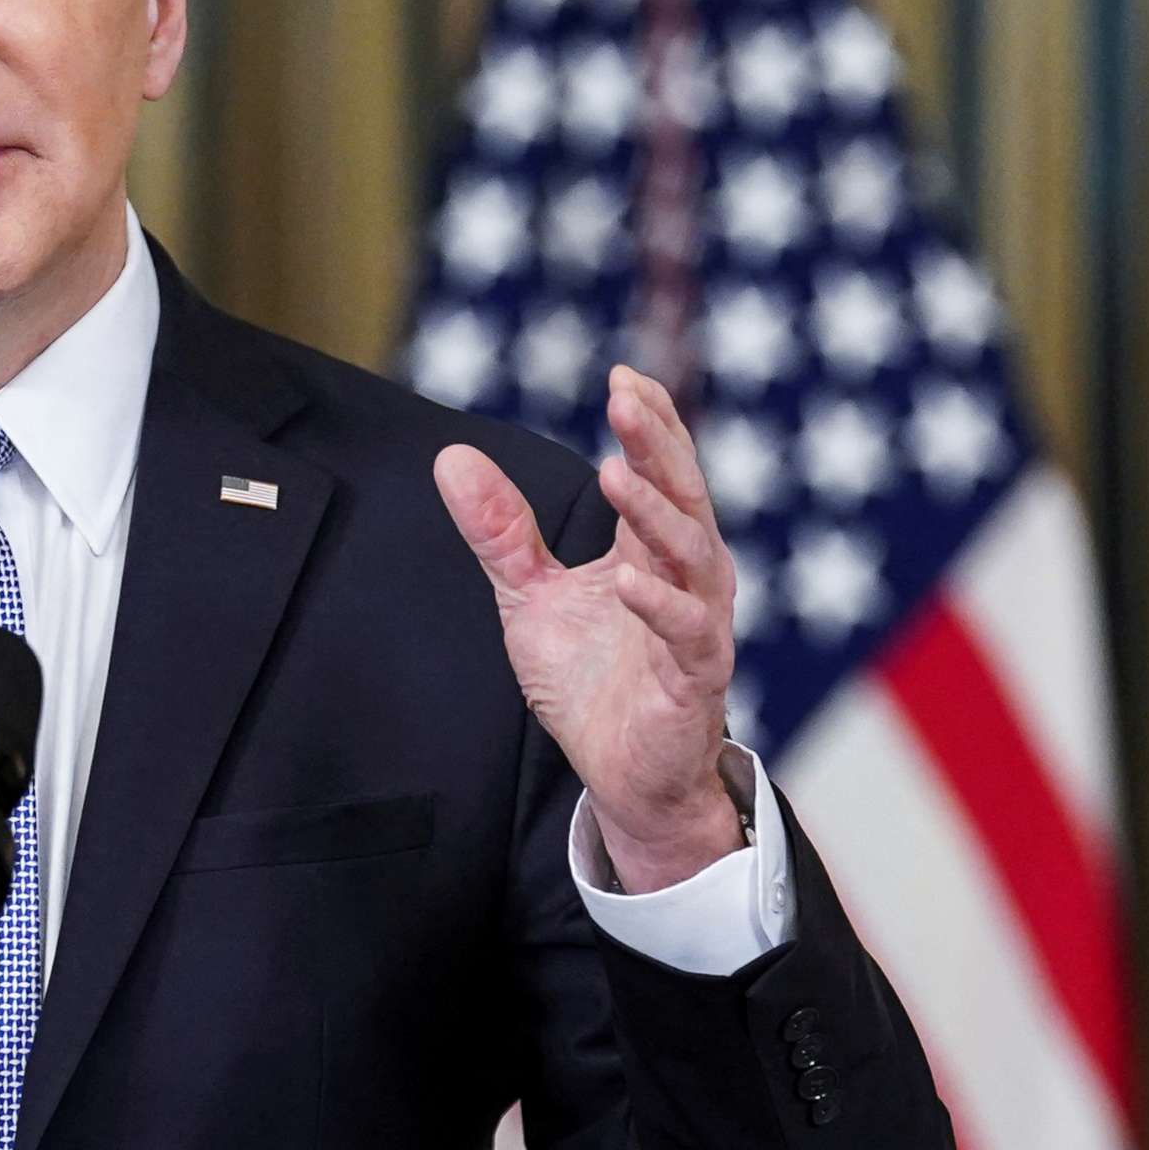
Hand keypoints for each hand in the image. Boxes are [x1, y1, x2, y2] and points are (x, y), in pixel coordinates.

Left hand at [432, 365, 743, 891]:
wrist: (622, 775)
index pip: (661, 472)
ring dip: (656, 514)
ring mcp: (697, 627)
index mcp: (652, 550)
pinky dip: (660, 606)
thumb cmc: (590, 680)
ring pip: (693, 558)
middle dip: (658, 446)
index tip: (623, 374)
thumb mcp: (529, 596)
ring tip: (615, 473)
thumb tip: (451, 457)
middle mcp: (686, 578)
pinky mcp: (694, 681)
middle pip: (683, 497)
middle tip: (627, 399)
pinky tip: (626, 580)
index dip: (650, 423)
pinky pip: (688, 636)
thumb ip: (499, 532)